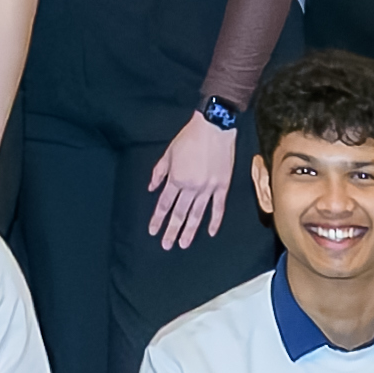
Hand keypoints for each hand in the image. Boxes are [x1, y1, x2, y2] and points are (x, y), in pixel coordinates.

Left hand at [143, 113, 239, 250]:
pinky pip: (218, 207)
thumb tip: (151, 188)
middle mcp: (191, 187)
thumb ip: (159, 173)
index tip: (153, 232)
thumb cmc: (189, 138)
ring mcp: (208, 188)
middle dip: (171, 231)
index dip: (158, 219)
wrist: (214, 127)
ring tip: (184, 244)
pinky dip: (215, 221)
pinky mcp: (223, 186)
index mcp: (176, 178)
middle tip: (166, 245)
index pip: (164, 204)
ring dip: (190, 231)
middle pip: (179, 213)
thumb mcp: (168, 153)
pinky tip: (211, 232)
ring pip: (197, 214)